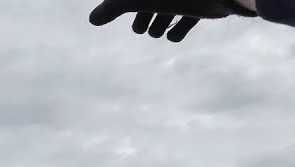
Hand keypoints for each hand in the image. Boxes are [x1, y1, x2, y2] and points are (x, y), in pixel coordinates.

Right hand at [88, 0, 254, 41]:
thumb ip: (113, 8)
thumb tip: (92, 20)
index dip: (125, 6)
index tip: (123, 14)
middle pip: (150, 1)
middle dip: (143, 14)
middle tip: (139, 30)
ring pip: (168, 8)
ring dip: (159, 23)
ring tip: (156, 33)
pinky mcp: (203, 4)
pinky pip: (187, 17)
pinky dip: (178, 28)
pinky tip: (173, 35)